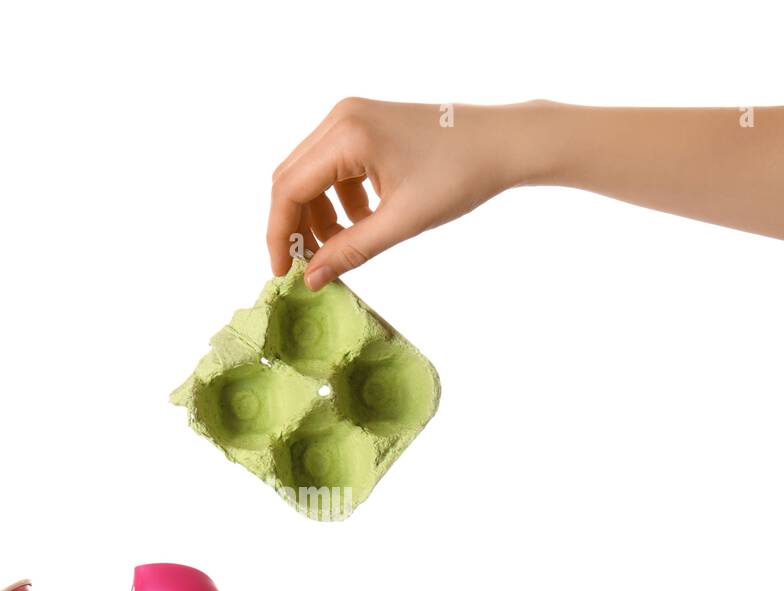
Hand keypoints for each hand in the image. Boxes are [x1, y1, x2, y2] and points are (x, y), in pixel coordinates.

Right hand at [268, 98, 547, 289]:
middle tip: (305, 266)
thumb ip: (351, 250)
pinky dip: (337, 201)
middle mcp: (341, 118)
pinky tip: (362, 222)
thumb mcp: (403, 221)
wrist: (502, 142)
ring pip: (309, 175)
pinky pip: (332, 168)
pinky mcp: (363, 126)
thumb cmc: (461, 175)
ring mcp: (351, 118)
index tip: (284, 272)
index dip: (280, 234)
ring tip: (340, 248)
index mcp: (348, 134)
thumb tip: (311, 279)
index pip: (289, 188)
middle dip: (294, 225)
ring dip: (317, 215)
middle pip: (291, 179)